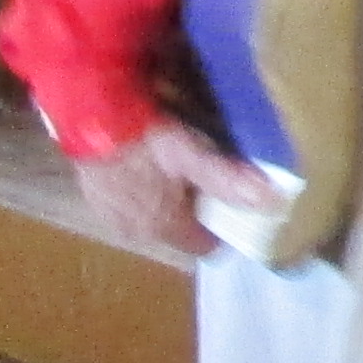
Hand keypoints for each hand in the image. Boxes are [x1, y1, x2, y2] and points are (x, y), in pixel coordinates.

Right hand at [66, 116, 277, 262]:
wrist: (89, 115)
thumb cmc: (145, 138)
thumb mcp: (192, 155)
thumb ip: (228, 180)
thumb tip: (272, 202)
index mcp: (164, 227)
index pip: (205, 247)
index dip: (222, 228)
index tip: (231, 203)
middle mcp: (138, 232)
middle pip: (179, 230)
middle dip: (194, 211)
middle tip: (204, 177)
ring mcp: (113, 217)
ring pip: (154, 218)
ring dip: (166, 201)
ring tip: (174, 168)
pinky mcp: (95, 199)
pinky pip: (130, 205)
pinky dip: (142, 192)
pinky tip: (144, 164)